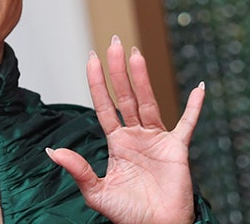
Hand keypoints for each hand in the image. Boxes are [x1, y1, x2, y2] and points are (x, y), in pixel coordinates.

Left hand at [46, 36, 204, 223]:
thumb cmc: (128, 215)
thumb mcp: (96, 192)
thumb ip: (77, 169)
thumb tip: (51, 151)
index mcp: (116, 143)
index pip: (105, 105)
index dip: (98, 82)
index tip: (91, 58)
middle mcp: (136, 136)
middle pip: (126, 96)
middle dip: (119, 70)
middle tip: (114, 42)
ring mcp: (157, 140)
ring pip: (149, 102)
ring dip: (143, 78)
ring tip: (136, 54)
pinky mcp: (177, 150)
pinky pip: (187, 124)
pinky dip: (194, 107)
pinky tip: (198, 88)